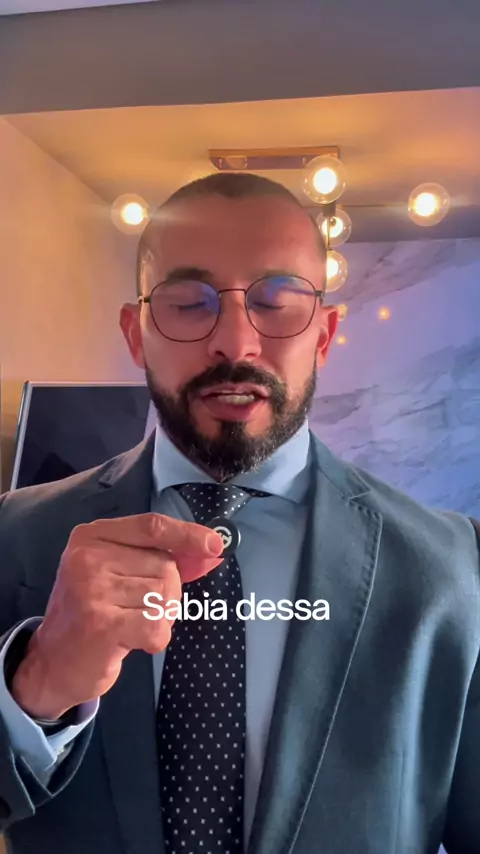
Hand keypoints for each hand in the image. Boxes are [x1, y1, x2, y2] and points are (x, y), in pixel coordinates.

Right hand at [11, 513, 223, 719]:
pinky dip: (156, 638)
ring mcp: (91, 589)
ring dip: (160, 617)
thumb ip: (164, 559)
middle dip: (166, 594)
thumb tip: (211, 551)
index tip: (215, 545)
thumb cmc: (94, 612)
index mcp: (91, 536)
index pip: (151, 526)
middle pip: (165, 566)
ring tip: (130, 625)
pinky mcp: (100, 624)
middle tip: (135, 610)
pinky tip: (133, 642)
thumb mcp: (122, 575)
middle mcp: (87, 557)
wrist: (53, 662)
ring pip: (165, 596)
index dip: (187, 534)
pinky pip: (157, 626)